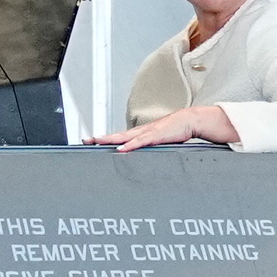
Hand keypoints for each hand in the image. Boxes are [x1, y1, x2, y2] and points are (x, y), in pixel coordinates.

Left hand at [105, 104, 234, 150]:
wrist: (190, 120)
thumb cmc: (175, 131)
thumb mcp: (159, 141)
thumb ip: (149, 147)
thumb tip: (141, 155)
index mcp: (140, 133)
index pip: (119, 136)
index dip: (105, 139)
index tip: (92, 141)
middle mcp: (141, 131)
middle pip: (117, 135)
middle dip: (101, 138)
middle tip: (86, 140)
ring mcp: (147, 132)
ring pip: (124, 137)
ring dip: (110, 140)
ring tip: (97, 142)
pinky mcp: (156, 135)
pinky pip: (140, 142)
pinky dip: (129, 145)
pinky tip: (121, 149)